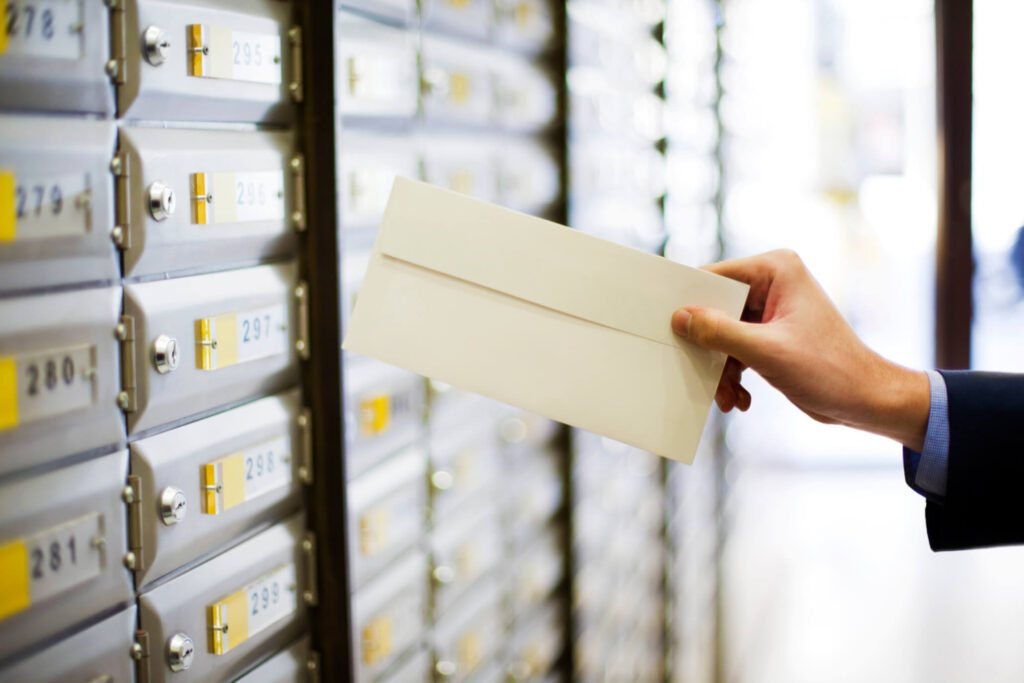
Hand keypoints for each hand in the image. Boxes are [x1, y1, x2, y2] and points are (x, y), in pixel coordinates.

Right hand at [671, 249, 930, 451]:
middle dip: (708, 348)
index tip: (669, 329)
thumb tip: (680, 318)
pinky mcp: (769, 334)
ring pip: (720, 334)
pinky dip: (732, 375)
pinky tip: (741, 398)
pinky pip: (733, 349)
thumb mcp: (767, 352)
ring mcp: (770, 309)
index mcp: (776, 270)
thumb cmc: (830, 370)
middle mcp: (772, 282)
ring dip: (720, 369)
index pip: (715, 277)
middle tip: (704, 376)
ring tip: (728, 397)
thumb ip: (719, 332)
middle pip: (714, 308)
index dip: (690, 303)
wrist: (865, 400)